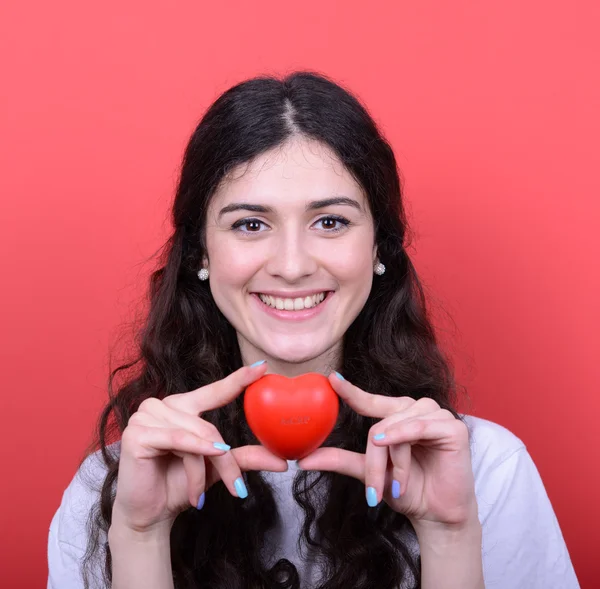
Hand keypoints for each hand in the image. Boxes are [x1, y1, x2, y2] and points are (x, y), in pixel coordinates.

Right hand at [111, 362, 287, 534]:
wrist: (148, 514)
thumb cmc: (177, 485)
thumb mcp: (216, 468)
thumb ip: (244, 458)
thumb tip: (282, 462)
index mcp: (182, 406)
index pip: (214, 391)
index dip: (238, 379)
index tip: (262, 367)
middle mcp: (163, 405)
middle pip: (210, 427)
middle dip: (225, 461)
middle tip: (236, 488)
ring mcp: (147, 416)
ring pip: (197, 437)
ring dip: (204, 470)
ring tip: (199, 494)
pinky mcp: (137, 433)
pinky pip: (178, 441)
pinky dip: (196, 452)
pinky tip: (210, 458)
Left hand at [297, 373, 477, 532]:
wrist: (437, 516)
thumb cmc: (407, 491)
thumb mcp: (370, 472)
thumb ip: (340, 460)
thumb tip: (303, 460)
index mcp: (397, 414)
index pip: (370, 400)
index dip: (351, 391)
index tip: (332, 379)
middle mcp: (416, 409)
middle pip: (379, 424)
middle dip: (373, 459)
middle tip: (372, 490)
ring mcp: (436, 415)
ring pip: (395, 428)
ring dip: (393, 462)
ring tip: (397, 486)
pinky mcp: (453, 427)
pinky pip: (419, 426)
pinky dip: (403, 437)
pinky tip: (392, 444)